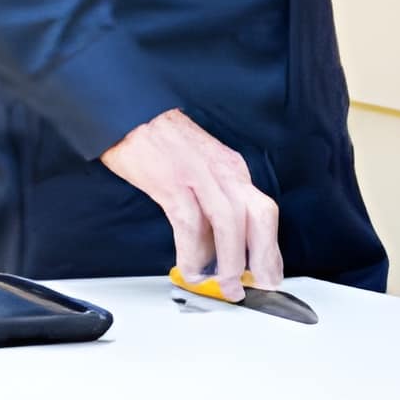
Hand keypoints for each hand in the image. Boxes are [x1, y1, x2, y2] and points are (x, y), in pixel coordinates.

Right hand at [102, 108, 282, 298]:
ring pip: (228, 222)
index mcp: (231, 168)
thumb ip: (214, 200)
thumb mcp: (201, 166)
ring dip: (230, 261)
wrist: (129, 113)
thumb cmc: (161, 141)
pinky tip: (191, 269)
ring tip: (226, 286)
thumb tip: (218, 245)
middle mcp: (222, 171)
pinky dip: (193, 252)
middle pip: (258, 215)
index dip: (270, 248)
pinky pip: (189, 223)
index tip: (269, 274)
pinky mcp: (170, 182)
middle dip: (263, 256)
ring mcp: (197, 175)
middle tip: (259, 286)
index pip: (264, 211)